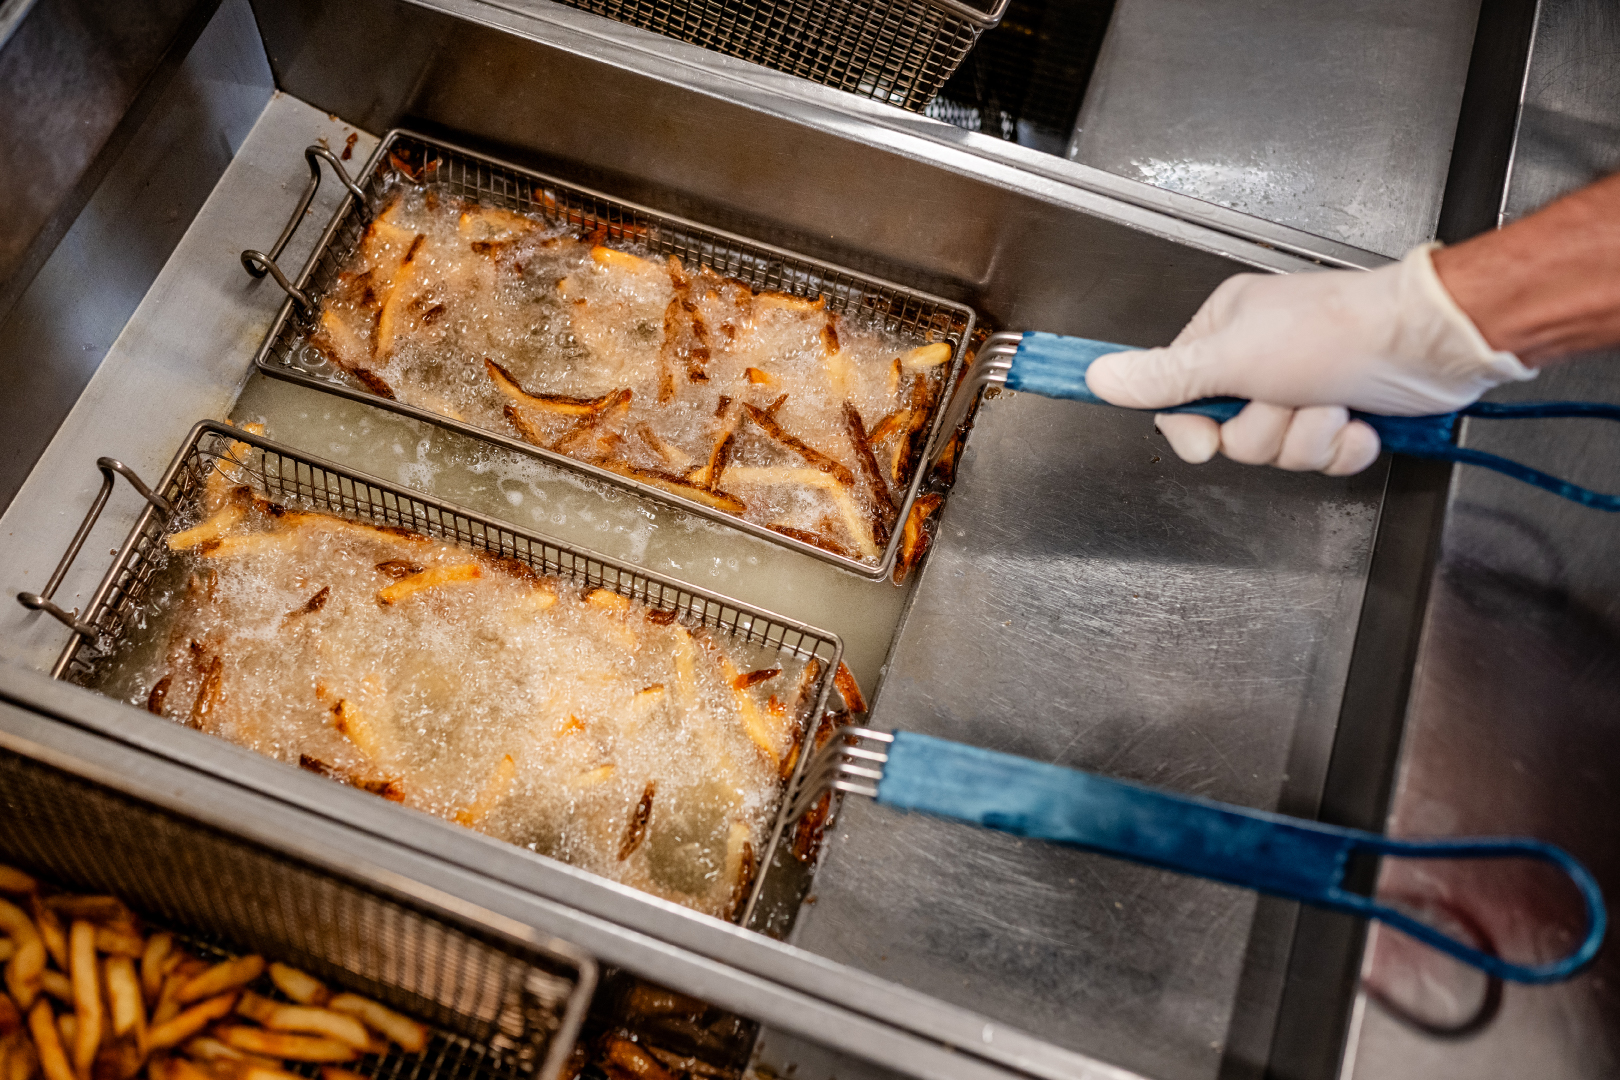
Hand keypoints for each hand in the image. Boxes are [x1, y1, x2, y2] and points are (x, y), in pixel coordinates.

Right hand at [1084, 245, 1535, 474]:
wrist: (1429, 342)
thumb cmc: (1336, 332)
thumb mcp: (1233, 357)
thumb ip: (1165, 378)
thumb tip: (1099, 376)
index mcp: (1224, 333)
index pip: (1179, 400)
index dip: (1194, 429)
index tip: (1207, 438)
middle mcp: (1259, 360)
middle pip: (1230, 434)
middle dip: (1267, 429)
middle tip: (1290, 398)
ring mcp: (1302, 389)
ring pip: (1276, 451)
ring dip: (1309, 437)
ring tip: (1333, 402)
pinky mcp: (1341, 415)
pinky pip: (1321, 459)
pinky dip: (1343, 447)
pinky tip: (1361, 421)